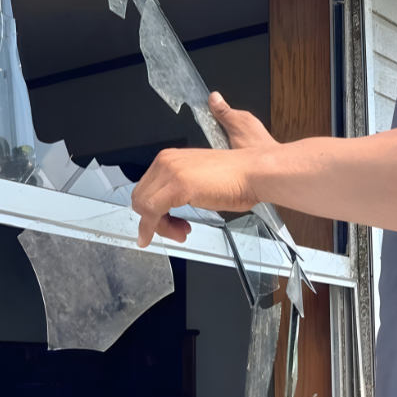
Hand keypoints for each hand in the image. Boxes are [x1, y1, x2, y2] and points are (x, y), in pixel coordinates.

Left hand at [130, 92, 272, 246]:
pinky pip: (151, 211)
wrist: (255, 173)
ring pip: (144, 206)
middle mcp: (165, 162)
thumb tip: (166, 210)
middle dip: (154, 220)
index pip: (147, 189)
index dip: (154, 210)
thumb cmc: (237, 179)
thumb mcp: (199, 182)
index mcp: (169, 159)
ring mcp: (170, 172)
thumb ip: (179, 190)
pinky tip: (157, 237)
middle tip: (176, 231)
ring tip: (181, 233)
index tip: (168, 223)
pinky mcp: (177, 185)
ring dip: (158, 226)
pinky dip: (150, 227)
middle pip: (142, 197)